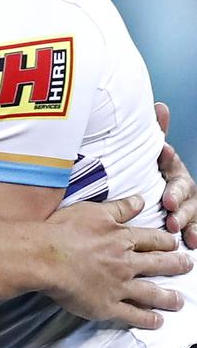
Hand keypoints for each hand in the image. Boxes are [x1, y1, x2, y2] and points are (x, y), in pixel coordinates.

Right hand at [46, 195, 191, 328]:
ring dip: (167, 297)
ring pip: (150, 292)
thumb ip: (119, 208)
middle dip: (175, 265)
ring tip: (179, 301)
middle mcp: (125, 263)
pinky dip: (146, 319)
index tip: (174, 244)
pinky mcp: (107, 305)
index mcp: (121, 238)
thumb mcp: (93, 211)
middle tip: (187, 266)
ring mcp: (118, 286)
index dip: (164, 241)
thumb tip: (139, 201)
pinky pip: (132, 314)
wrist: (46, 257)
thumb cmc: (64, 230)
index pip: (150, 239)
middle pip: (157, 264)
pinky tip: (157, 321)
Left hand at [155, 102, 196, 247]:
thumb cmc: (156, 174)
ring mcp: (190, 204)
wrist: (162, 200)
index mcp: (172, 167)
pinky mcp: (192, 222)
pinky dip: (195, 235)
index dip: (167, 157)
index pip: (171, 160)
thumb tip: (161, 106)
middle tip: (166, 203)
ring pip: (191, 210)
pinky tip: (192, 241)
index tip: (163, 151)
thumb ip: (157, 133)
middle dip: (176, 195)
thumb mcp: (154, 156)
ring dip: (184, 218)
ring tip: (173, 226)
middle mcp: (184, 185)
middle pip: (183, 188)